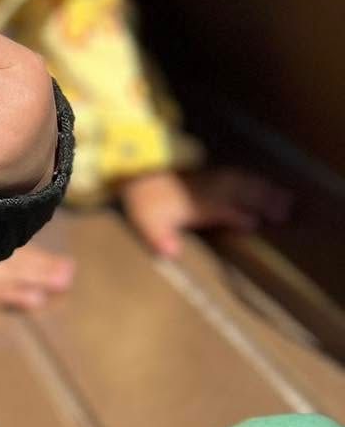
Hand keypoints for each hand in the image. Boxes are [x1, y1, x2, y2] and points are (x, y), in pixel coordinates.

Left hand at [119, 165, 291, 260]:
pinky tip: (271, 187)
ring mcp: (212, 181)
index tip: (251, 222)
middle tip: (284, 213)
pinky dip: (257, 181)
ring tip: (288, 200)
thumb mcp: (147, 222)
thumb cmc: (147, 203)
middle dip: (261, 200)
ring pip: (242, 182)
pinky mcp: (214, 176)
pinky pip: (240, 176)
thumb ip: (160, 238)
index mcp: (194, 203)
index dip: (233, 214)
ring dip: (265, 189)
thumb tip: (170, 253)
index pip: (218, 208)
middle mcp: (206, 191)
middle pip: (238, 192)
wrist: (139, 173)